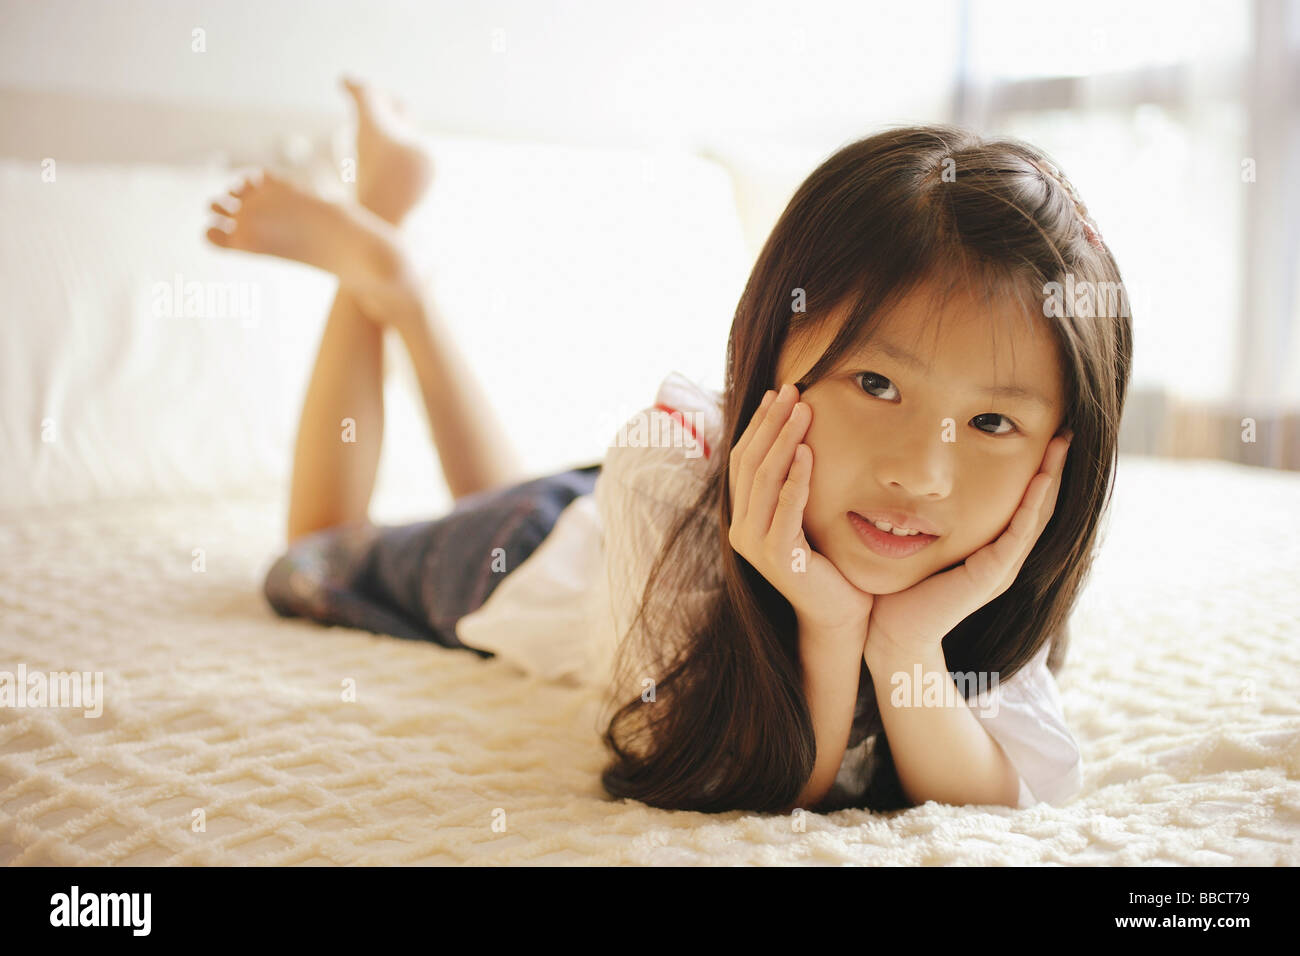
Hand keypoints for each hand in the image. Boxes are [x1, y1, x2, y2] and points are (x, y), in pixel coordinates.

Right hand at [729, 384, 874, 636]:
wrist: (839, 613)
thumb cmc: (828, 563)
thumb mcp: (804, 516)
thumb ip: (792, 487)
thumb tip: (797, 439)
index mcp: (743, 517)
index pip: (743, 460)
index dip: (758, 424)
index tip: (777, 393)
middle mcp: (740, 529)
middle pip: (750, 462)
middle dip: (771, 422)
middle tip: (792, 390)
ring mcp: (755, 544)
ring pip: (765, 479)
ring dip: (783, 440)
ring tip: (803, 410)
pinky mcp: (777, 556)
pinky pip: (784, 507)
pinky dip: (795, 477)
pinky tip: (807, 451)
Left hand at [863, 431, 1072, 670]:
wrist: (891, 634)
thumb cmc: (899, 590)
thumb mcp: (920, 541)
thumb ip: (927, 516)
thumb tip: (916, 476)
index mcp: (992, 550)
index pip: (1024, 502)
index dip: (1038, 470)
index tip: (1046, 434)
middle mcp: (1004, 558)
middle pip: (1040, 505)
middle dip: (1054, 467)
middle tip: (1066, 431)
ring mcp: (1001, 568)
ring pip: (1037, 515)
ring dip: (1051, 478)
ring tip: (1062, 444)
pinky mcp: (990, 577)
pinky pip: (1018, 535)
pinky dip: (1031, 506)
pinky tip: (1040, 480)